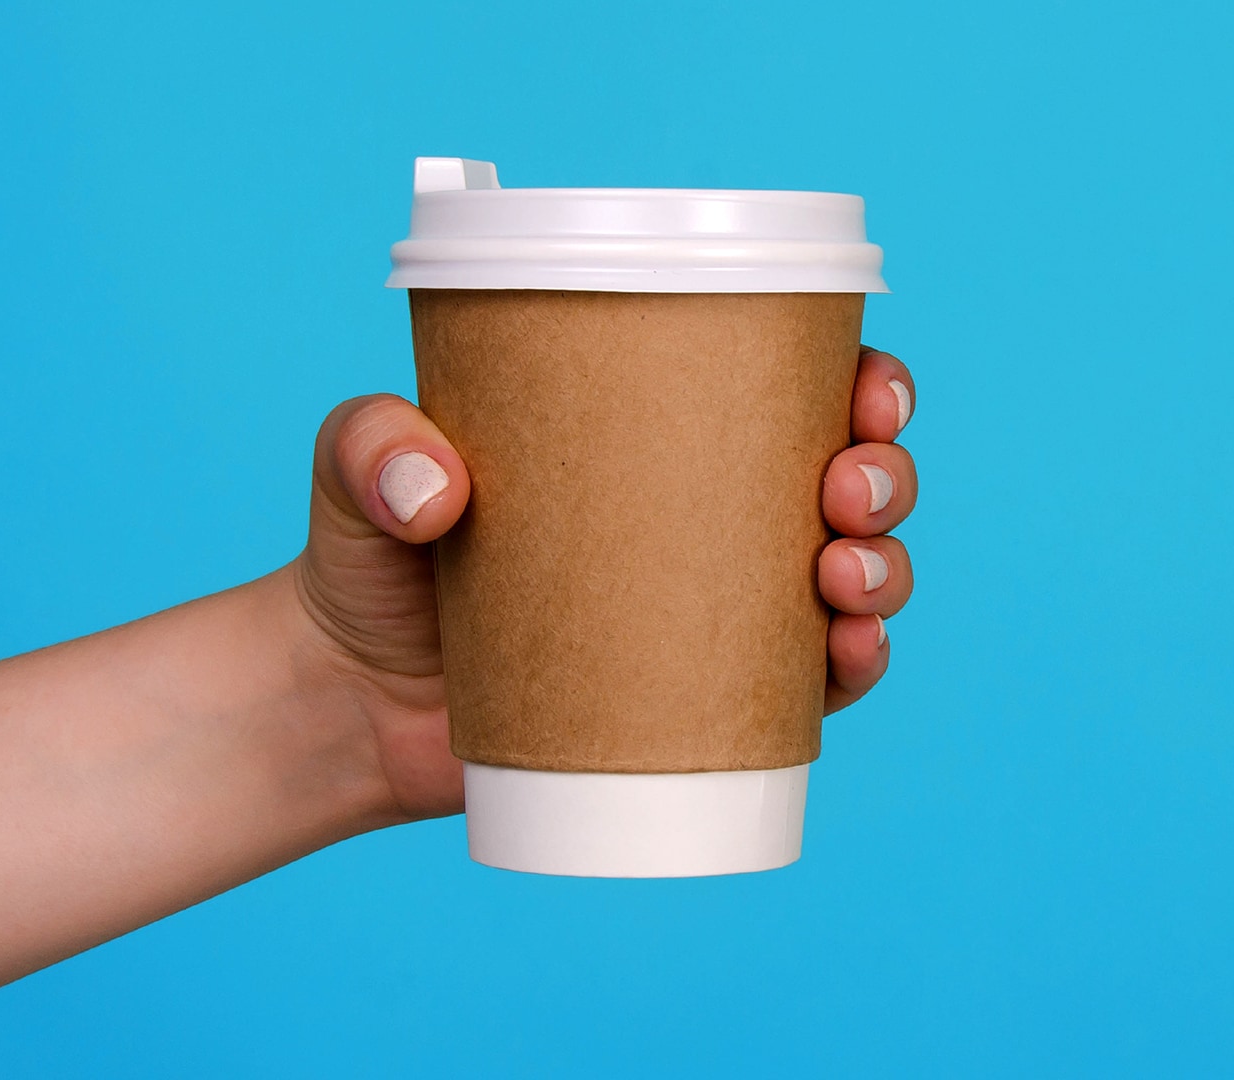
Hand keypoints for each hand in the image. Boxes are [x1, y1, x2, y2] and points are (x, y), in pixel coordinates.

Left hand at [294, 346, 917, 822]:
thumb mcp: (348, 470)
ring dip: (884, 573)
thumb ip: (368, 444)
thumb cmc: (365, 563)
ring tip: (838, 576)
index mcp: (655, 438)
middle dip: (886, 478)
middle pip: (849, 483)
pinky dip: (851, 671)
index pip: (792, 393)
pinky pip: (807, 693)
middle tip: (844, 489)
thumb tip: (435, 488)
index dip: (866, 385)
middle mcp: (705, 522)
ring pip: (850, 584)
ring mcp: (710, 619)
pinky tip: (848, 656)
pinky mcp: (699, 709)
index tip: (868, 389)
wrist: (347, 704)